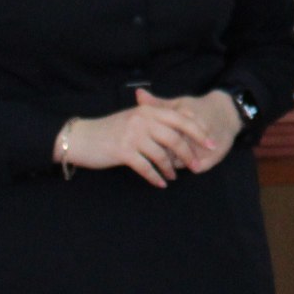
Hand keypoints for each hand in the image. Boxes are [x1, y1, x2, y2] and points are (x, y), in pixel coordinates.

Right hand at [59, 93, 218, 185]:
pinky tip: (160, 183)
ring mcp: (133, 136)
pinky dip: (155, 177)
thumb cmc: (110, 129)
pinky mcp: (123, 152)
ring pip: (162, 154)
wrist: (82, 138)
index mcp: (148, 111)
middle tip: (198, 166)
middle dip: (189, 154)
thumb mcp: (134, 117)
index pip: (181, 118)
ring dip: (170, 169)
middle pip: (176, 137)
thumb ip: (155, 117)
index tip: (211, 143)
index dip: (199, 131)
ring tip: (173, 176)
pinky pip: (146, 167)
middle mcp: (143, 121)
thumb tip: (184, 122)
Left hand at [138, 87, 241, 173]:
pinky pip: (193, 168)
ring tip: (170, 157)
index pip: (159, 137)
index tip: (149, 141)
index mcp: (182, 120)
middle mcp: (193, 135)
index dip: (152, 141)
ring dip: (173, 162)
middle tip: (158, 152)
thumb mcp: (179, 104)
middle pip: (167, 151)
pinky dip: (187, 166)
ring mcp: (203, 149)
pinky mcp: (211, 159)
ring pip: (179, 162)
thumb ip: (158, 103)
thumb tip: (138, 93)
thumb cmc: (199, 109)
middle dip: (160, 153)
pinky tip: (183, 161)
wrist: (228, 115)